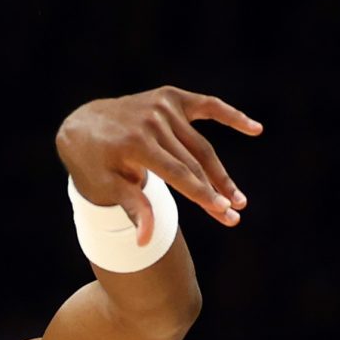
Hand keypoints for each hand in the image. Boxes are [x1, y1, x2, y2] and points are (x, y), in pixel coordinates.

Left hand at [55, 87, 261, 244]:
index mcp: (135, 143)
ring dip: (220, 172)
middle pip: (193, 162)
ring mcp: (162, 106)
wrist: (84, 125)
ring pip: (200, 145)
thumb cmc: (96, 163)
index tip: (224, 212)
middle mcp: (151, 121)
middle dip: (215, 190)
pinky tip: (255, 129)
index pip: (177, 174)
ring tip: (238, 198)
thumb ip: (132, 208)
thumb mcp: (107, 186)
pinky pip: (207, 106)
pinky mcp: (170, 97)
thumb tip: (145, 242)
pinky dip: (231, 116)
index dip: (202, 194)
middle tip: (235, 214)